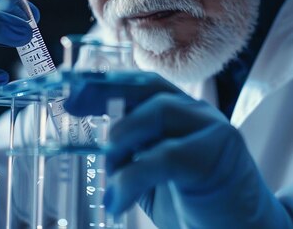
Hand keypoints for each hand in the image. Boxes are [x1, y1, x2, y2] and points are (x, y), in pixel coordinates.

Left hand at [64, 73, 292, 228]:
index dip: (107, 84)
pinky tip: (118, 201)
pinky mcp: (219, 153)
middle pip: (149, 89)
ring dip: (122, 137)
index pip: (143, 86)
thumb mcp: (155, 179)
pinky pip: (166, 155)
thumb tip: (102, 149)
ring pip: (158, 111)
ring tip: (108, 170)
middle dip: (107, 95)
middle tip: (73, 111)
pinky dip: (132, 178)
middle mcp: (198, 114)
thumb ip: (133, 157)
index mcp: (183, 115)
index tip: (73, 93)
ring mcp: (213, 128)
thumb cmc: (197, 208)